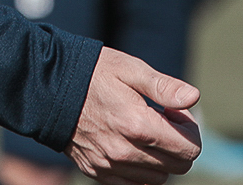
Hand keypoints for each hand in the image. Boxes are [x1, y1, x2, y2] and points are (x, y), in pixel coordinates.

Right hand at [66, 47, 201, 183]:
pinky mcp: (98, 173)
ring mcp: (110, 165)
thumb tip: (193, 98)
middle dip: (179, 143)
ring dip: (160, 157)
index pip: (189, 149)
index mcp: (138, 125)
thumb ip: (164, 87)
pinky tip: (131, 144)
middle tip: (163, 119)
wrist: (49, 88)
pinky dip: (140, 169)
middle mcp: (125, 152)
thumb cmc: (93, 73)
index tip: (173, 111)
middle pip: (178, 166)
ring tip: (144, 130)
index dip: (190, 129)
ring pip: (158, 178)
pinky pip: (134, 183)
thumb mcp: (130, 69)